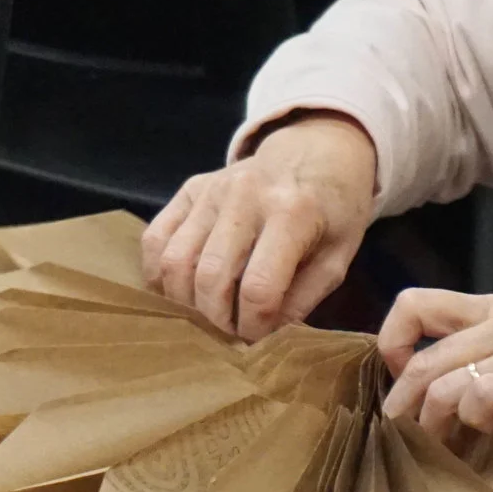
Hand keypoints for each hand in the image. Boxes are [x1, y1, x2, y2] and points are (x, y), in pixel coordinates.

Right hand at [143, 113, 377, 337]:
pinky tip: (182, 290)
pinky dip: (159, 275)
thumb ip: (304, 299)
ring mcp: (211, 189)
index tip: (258, 338)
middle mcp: (245, 196)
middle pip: (209, 277)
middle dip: (217, 321)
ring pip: (174, 261)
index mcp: (292, 213)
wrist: (315, 152)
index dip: (254, 327)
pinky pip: (154, 239)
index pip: (259, 288)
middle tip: (231, 333)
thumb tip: (264, 339)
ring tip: (207, 316)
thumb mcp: (338, 257)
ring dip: (185, 303)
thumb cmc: (333, 211)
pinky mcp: (189, 189)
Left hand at [378, 290, 492, 489]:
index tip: (399, 388)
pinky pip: (478, 396)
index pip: (413, 304)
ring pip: (443, 380)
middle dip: (405, 407)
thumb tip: (400, 401)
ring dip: (435, 425)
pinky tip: (491, 438)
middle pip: (422, 357)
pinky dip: (473, 425)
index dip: (392, 345)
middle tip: (410, 442)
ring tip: (448, 450)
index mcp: (492, 312)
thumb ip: (461, 375)